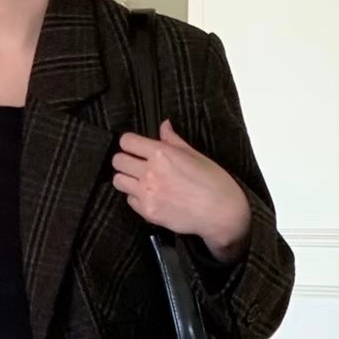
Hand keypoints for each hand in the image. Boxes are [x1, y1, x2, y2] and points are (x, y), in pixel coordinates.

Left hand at [112, 120, 251, 260]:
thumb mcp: (195, 154)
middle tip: (134, 163)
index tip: (134, 146)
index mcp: (161, 153)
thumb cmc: (213, 182)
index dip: (129, 143)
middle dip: (124, 160)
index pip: (127, 142)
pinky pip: (130, 201)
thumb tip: (164, 125)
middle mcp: (150, 172)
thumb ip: (173, 140)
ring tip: (138, 180)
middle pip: (118, 161)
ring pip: (119, 181)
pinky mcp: (148, 212)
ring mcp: (147, 194)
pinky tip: (149, 196)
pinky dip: (136, 198)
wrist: (220, 212)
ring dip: (126, 179)